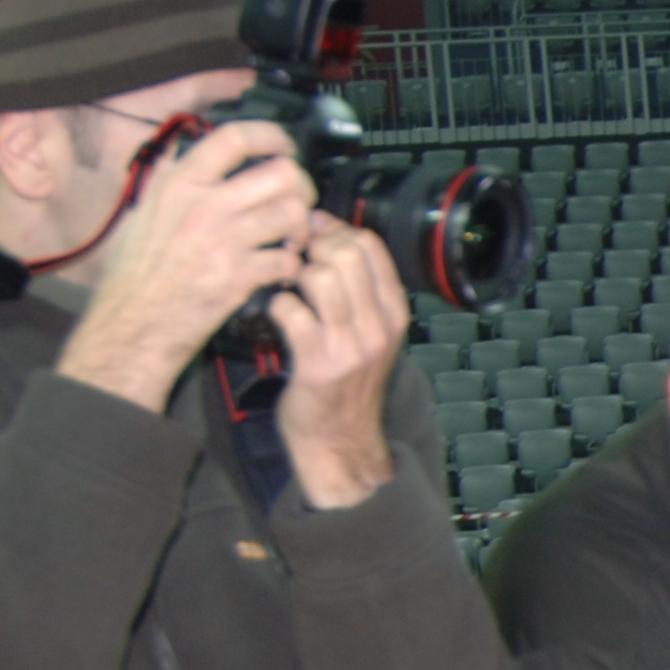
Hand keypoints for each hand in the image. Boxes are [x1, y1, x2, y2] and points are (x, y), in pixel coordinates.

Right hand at [52, 115, 316, 415]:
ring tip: (291, 240)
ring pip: (292, 214)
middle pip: (280, 174)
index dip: (270, 136)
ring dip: (302, 228)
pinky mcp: (237, 276)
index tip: (283, 146)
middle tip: (298, 201)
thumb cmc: (135, 276)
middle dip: (300, 187)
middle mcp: (202, 206)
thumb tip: (202, 161)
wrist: (130, 324)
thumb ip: (177, 184)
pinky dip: (293, 265)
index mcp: (178, 185)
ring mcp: (222, 240)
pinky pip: (287, 259)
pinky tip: (281, 270)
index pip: (235, 138)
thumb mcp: (146, 213)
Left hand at [267, 215, 410, 508]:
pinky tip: (278, 314)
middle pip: (345, 254)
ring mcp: (351, 346)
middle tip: (295, 261)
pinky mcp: (319, 364)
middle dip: (311, 247)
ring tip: (289, 287)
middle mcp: (378, 327)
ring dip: (294, 275)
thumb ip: (356, 287)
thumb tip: (326, 231)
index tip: (314, 236)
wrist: (340, 439)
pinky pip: (291, 311)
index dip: (335, 230)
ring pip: (319, 278)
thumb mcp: (368, 331)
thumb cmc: (346, 380)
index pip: (370, 245)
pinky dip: (277, 305)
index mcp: (393, 312)